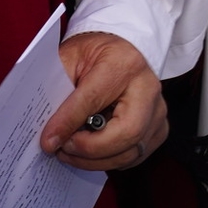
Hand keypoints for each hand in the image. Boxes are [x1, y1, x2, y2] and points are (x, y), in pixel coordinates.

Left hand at [40, 31, 167, 171]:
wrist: (121, 47)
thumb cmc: (95, 51)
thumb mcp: (70, 57)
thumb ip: (58, 90)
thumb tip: (49, 134)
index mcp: (124, 64)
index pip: (94, 99)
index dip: (68, 122)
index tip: (48, 140)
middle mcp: (147, 88)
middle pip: (125, 133)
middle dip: (90, 149)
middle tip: (62, 149)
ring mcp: (158, 111)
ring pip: (131, 151)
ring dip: (96, 160)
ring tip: (69, 152)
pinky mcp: (159, 128)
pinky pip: (135, 156)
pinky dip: (109, 160)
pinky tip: (89, 153)